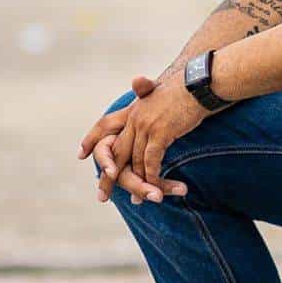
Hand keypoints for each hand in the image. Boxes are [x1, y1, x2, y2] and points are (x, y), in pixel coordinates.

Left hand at [79, 70, 210, 204]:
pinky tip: (154, 187)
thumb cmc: (186, 87)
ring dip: (137, 182)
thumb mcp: (160, 92)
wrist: (200, 83)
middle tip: (102, 195)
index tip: (81, 154)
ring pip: (135, 161)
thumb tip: (139, 91)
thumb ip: (147, 98)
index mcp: (133, 108)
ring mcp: (146, 126)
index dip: (93, 139)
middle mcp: (135, 118)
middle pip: (116, 150)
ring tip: (137, 199)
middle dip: (108, 176)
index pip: (105, 123)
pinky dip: (152, 177)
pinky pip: (151, 161)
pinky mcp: (160, 133)